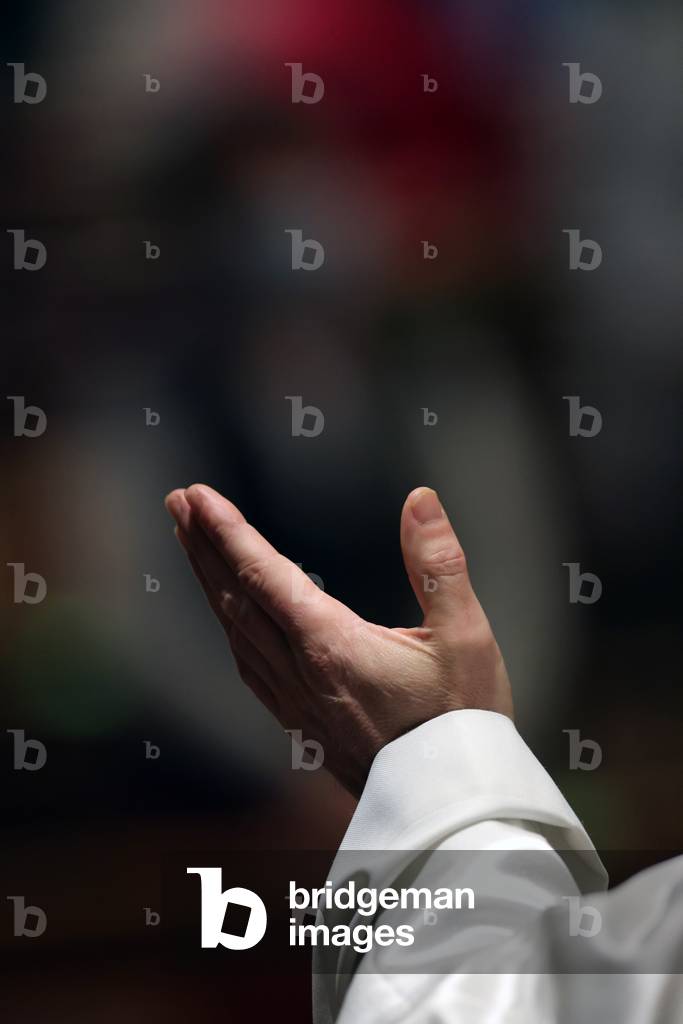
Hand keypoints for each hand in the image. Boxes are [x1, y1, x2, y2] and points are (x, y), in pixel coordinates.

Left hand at [165, 484, 512, 796]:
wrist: (452, 807)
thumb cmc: (464, 722)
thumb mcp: (467, 636)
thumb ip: (439, 564)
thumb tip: (419, 501)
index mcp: (331, 645)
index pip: (263, 574)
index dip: (227, 530)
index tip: (196, 496)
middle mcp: (301, 672)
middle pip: (235, 598)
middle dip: (203, 546)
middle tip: (176, 503)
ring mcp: (296, 702)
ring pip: (235, 631)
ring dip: (210, 583)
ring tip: (193, 546)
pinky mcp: (302, 724)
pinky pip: (248, 666)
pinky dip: (229, 628)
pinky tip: (229, 621)